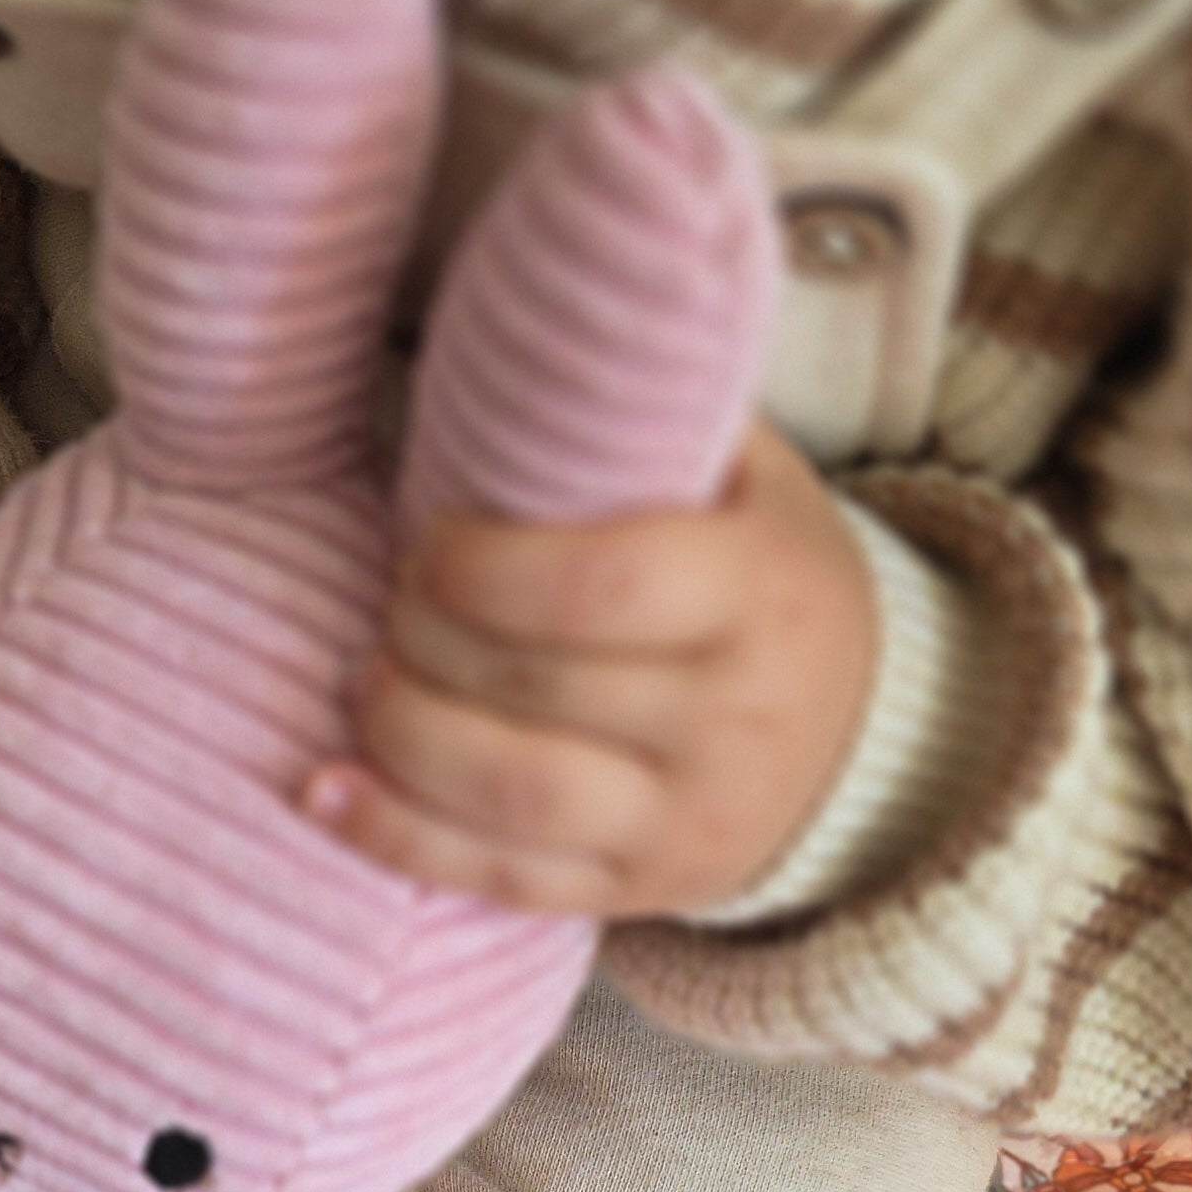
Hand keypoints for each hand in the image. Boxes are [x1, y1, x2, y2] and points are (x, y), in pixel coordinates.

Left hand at [306, 423, 877, 918]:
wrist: (867, 737)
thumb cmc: (765, 577)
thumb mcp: (751, 477)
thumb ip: (656, 413)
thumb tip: (548, 299)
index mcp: (761, 595)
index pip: (598, 585)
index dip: (482, 566)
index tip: (433, 542)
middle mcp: (732, 720)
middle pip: (530, 685)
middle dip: (423, 634)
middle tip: (393, 597)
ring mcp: (682, 822)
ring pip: (504, 792)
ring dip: (399, 729)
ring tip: (365, 677)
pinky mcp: (633, 892)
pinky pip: (495, 880)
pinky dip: (393, 836)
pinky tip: (324, 788)